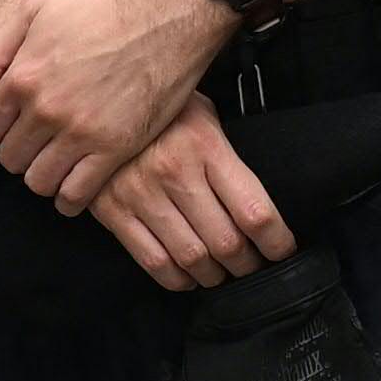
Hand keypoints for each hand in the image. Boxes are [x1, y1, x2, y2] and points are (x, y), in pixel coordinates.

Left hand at [0, 0, 239, 215]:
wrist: (168, 9)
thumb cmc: (103, 3)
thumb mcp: (34, 12)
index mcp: (22, 77)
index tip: (12, 125)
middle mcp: (46, 109)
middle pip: (10, 159)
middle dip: (19, 152)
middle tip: (38, 141)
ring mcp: (81, 132)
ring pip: (39, 181)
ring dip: (43, 176)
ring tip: (57, 161)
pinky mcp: (116, 148)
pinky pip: (78, 195)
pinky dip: (70, 199)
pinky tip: (75, 187)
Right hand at [91, 103, 298, 290]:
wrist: (98, 100)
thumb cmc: (161, 111)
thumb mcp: (204, 116)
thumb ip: (229, 159)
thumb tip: (257, 208)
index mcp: (207, 146)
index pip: (255, 211)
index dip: (276, 242)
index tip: (282, 250)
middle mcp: (175, 173)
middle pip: (226, 242)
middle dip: (247, 265)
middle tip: (252, 266)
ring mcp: (142, 195)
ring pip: (192, 258)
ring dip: (214, 275)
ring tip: (221, 273)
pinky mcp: (113, 211)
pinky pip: (153, 261)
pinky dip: (177, 279)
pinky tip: (188, 276)